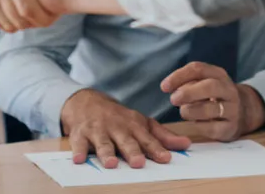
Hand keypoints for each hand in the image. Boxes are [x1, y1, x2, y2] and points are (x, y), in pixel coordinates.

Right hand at [59, 89, 191, 168]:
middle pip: (125, 141)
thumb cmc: (118, 118)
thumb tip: (186, 144)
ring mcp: (97, 130)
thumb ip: (162, 136)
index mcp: (133, 125)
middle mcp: (116, 127)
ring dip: (106, 152)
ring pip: (103, 143)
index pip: (147, 139)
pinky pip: (78, 143)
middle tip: (138, 162)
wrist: (86, 101)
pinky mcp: (79, 134)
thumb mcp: (140, 123)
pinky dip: (78, 151)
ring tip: (111, 163)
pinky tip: (79, 159)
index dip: (156, 148)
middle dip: (132, 151)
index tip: (165, 158)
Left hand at [161, 62, 264, 141]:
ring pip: (211, 109)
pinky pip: (212, 128)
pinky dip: (199, 126)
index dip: (179, 76)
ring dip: (192, 111)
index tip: (164, 87)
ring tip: (183, 112)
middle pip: (209, 86)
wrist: (245, 111)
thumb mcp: (205, 83)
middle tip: (173, 100)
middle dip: (188, 93)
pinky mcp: (231, 128)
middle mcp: (228, 90)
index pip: (198, 69)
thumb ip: (188, 83)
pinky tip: (195, 123)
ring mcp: (232, 109)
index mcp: (219, 74)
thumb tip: (169, 87)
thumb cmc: (215, 95)